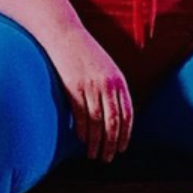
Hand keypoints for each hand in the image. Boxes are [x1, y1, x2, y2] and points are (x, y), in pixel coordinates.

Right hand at [44, 28, 132, 161]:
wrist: (64, 34)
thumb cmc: (84, 53)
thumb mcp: (105, 68)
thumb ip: (112, 87)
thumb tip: (114, 112)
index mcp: (119, 81)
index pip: (127, 114)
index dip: (126, 134)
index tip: (123, 148)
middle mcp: (108, 85)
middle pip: (114, 122)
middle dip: (112, 143)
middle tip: (108, 158)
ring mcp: (91, 86)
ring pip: (97, 122)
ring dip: (96, 142)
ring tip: (93, 154)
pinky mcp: (73, 86)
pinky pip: (80, 114)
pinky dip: (82, 130)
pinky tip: (81, 140)